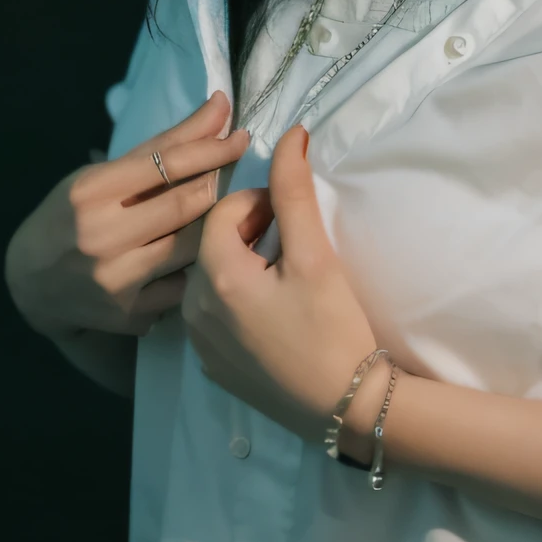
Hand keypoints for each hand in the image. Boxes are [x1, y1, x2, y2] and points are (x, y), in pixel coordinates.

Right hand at [5, 92, 249, 339]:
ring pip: (193, 247)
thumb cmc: (70, 215)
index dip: (212, 147)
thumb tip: (220, 107)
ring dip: (216, 225)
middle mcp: (101, 236)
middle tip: (239, 174)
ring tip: (226, 212)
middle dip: (221, 183)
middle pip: (186, 204)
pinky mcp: (130, 314)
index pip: (167, 163)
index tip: (241, 136)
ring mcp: (117, 280)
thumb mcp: (101, 174)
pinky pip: (185, 286)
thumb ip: (162, 146)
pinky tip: (202, 258)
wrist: (29, 283)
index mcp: (91, 192)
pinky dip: (196, 269)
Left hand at [181, 122, 379, 442]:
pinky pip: (214, 316)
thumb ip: (294, 191)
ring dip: (241, 264)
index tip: (290, 215)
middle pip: (212, 244)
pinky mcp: (214, 368)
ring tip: (283, 273)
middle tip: (290, 242)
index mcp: (214, 279)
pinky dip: (237, 301)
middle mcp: (193, 312)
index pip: (222, 211)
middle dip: (248, 232)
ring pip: (211, 279)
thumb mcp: (315, 255)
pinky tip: (274, 312)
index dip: (259, 203)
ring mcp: (200, 345)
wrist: (348, 408)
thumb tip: (290, 133)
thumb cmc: (332, 328)